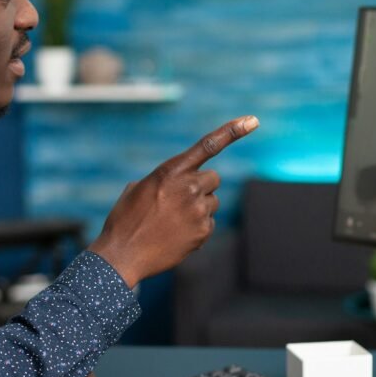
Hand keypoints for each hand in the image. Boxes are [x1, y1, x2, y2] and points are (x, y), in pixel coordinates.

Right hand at [89, 116, 258, 287]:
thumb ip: (166, 180)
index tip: (253, 121)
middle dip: (201, 187)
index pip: (208, 145)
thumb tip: (180, 186)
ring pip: (212, 202)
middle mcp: (188, 187)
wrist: (122, 254)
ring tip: (173, 221)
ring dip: (199, 208)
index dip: (233, 131)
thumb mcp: (139, 188)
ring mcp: (198, 210)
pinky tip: (176, 235)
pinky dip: (197, 228)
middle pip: (213, 178)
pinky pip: (209, 223)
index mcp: (171, 170)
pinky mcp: (203, 232)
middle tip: (180, 201)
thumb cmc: (125, 220)